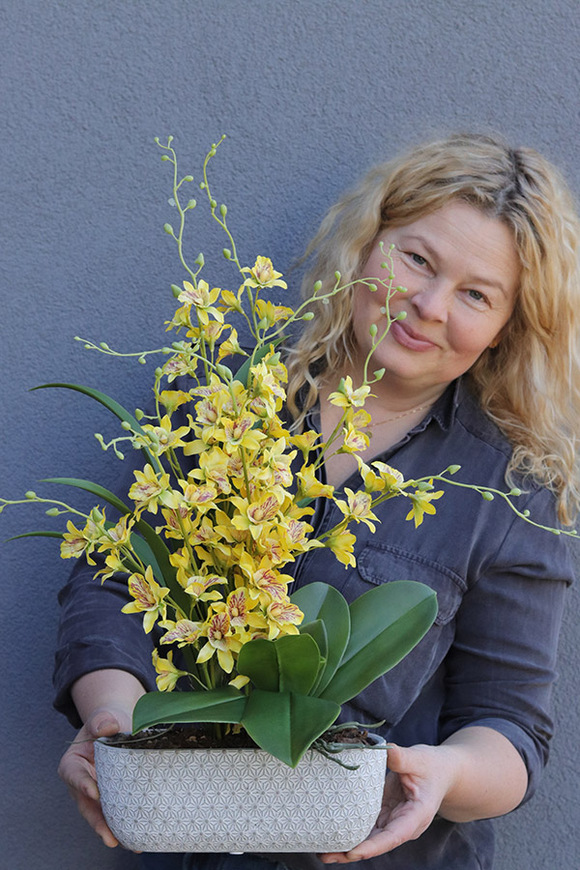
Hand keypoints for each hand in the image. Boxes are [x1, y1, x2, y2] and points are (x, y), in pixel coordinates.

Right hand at [58, 708, 130, 847]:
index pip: (74, 775)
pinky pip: (114, 813)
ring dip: (111, 830)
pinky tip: (137, 837)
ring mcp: (96, 794)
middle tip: (108, 836)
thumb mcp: (102, 718)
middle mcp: (81, 783)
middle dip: (97, 821)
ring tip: (126, 843)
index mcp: (73, 763)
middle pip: (86, 804)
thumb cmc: (107, 722)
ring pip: (100, 814)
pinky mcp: (110, 799)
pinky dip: (123, 825)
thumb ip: (101, 721)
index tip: (95, 793)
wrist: (117, 728)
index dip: (83, 784)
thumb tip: (107, 728)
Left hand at [319, 742, 453, 863]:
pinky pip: (366, 826)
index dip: (373, 845)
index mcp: (416, 816)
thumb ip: (402, 757)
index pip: (394, 835)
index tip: (353, 852)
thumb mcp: (419, 759)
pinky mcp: (384, 814)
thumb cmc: (432, 766)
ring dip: (346, 845)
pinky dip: (350, 831)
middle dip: (351, 851)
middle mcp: (403, 824)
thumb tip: (386, 750)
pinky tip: (331, 833)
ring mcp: (392, 821)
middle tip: (325, 854)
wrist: (441, 772)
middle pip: (377, 843)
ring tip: (321, 850)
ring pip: (369, 838)